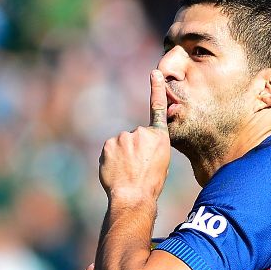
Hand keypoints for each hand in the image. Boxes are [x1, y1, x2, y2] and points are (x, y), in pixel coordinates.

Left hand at [99, 70, 170, 203]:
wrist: (133, 196)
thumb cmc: (151, 184)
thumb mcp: (161, 162)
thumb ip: (152, 147)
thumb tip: (138, 145)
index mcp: (160, 137)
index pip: (158, 108)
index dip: (156, 89)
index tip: (154, 73)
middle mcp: (142, 132)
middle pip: (135, 136)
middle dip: (134, 149)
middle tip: (137, 168)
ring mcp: (124, 137)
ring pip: (121, 144)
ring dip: (122, 155)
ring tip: (127, 171)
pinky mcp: (109, 144)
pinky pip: (110, 150)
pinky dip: (111, 159)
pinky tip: (117, 170)